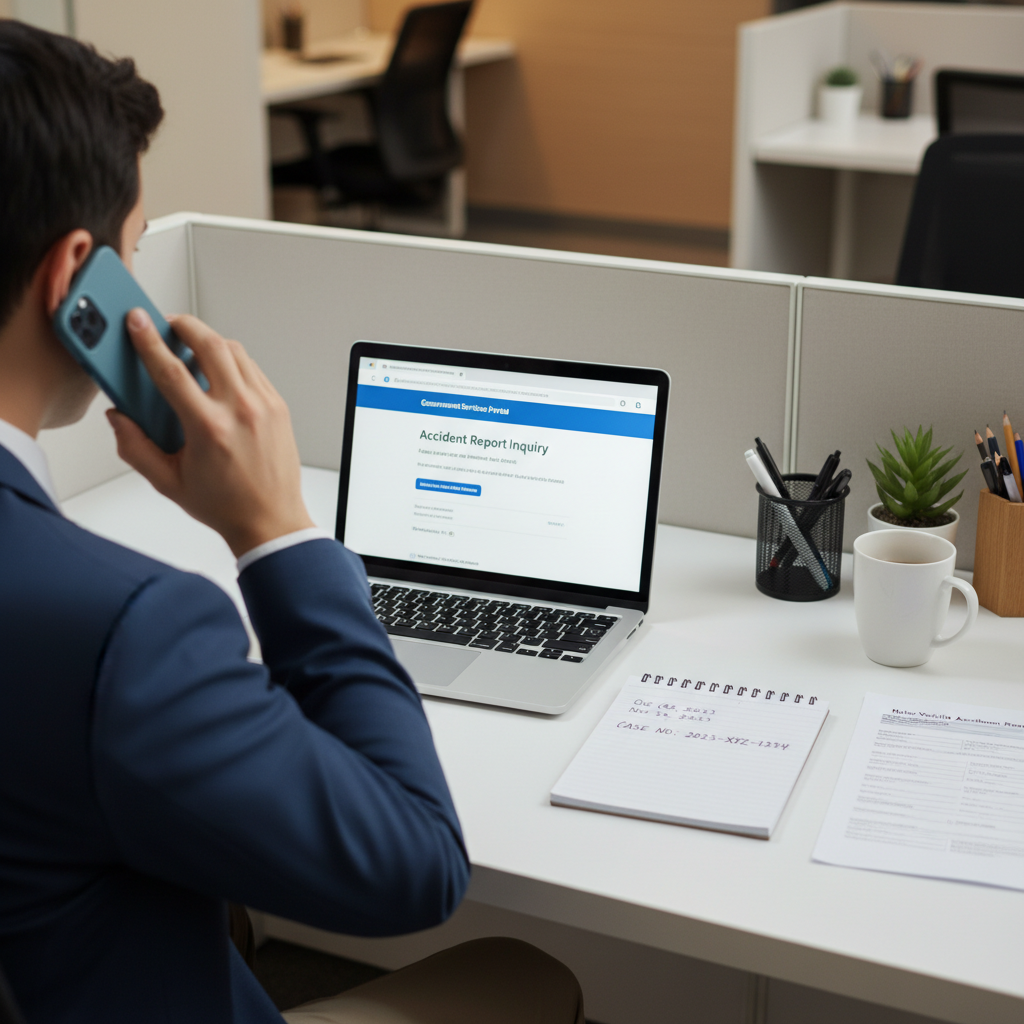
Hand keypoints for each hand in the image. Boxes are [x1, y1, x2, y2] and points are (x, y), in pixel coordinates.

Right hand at [108, 309, 314, 557]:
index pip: (171, 370)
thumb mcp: (168, 482)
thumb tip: (118, 417)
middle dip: (183, 325)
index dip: (148, 340)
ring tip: (190, 345)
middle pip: (209, 344)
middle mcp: (240, 410)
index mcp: (209, 428)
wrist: (271, 521)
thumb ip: (135, 448)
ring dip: (209, 340)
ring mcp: (264, 405)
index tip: (137, 321)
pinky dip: (232, 360)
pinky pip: (252, 368)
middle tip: (166, 324)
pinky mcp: (278, 406)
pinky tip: (217, 369)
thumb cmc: (225, 505)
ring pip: (234, 351)